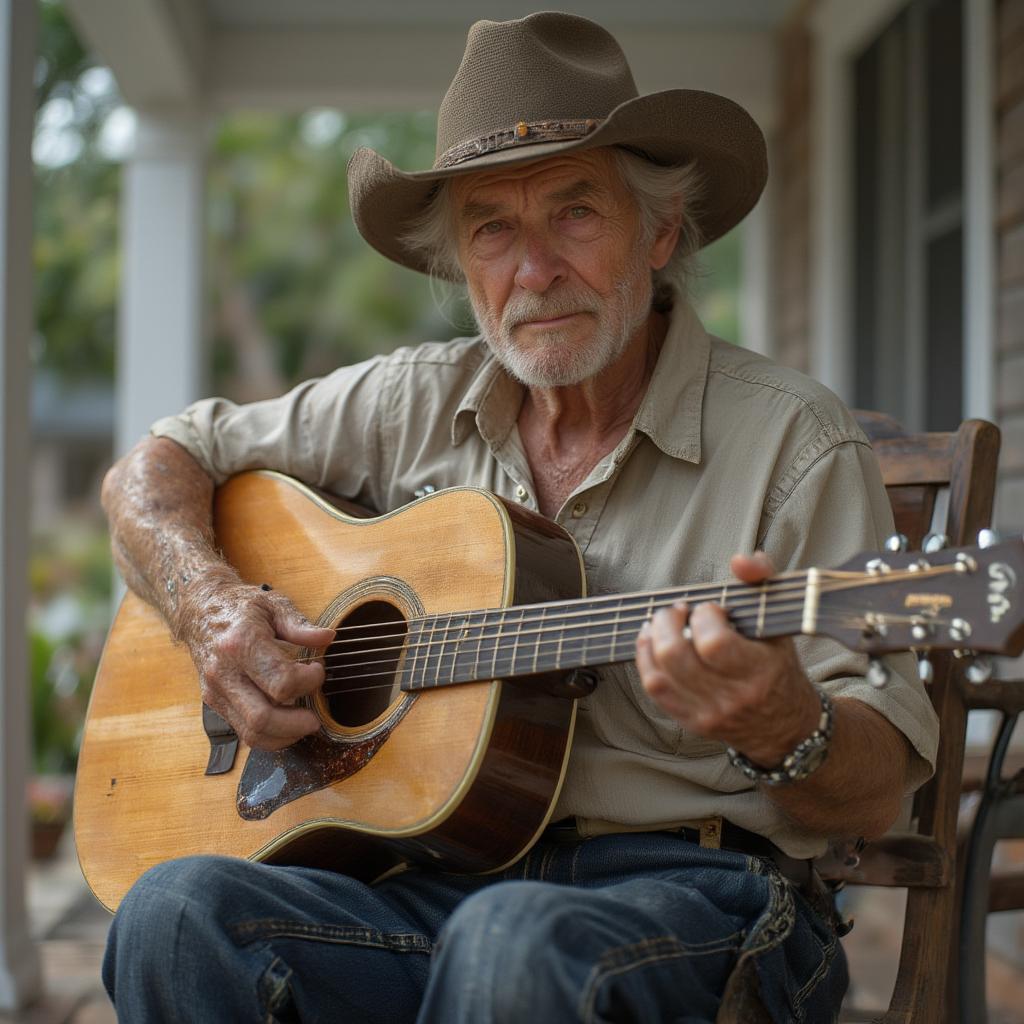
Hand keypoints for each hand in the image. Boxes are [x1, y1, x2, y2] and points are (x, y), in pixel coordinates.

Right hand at [179, 574, 335, 750]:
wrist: (199, 609)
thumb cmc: (240, 606)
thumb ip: (300, 625)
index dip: (309, 682)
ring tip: (303, 723)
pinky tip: (286, 722)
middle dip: (296, 724)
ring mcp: (215, 689)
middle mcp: (223, 671)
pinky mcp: (213, 701)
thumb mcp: (273, 604)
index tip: (318, 670)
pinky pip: (242, 730)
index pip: (281, 681)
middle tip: (315, 717)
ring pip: (251, 733)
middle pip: (262, 718)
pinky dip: (269, 735)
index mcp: (240, 643)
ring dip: (284, 735)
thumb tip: (327, 638)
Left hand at [635, 552, 821, 767]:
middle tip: (677, 610)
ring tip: (661, 623)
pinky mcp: (691, 722)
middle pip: (677, 657)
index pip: (714, 643)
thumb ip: (763, 579)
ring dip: (652, 639)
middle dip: (667, 623)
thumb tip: (739, 560)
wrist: (786, 725)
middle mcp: (732, 697)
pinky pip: (655, 689)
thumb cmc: (778, 664)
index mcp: (760, 671)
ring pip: (660, 675)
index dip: (704, 616)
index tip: (712, 609)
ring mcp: (709, 713)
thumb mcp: (781, 619)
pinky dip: (645, 660)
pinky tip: (652, 642)